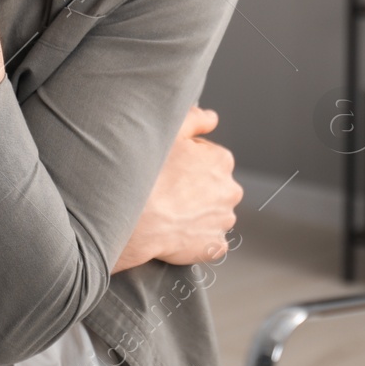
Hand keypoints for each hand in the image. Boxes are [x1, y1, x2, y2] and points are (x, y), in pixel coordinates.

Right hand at [112, 106, 241, 273]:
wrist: (134, 220)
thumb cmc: (149, 175)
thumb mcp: (170, 132)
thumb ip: (196, 119)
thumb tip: (212, 119)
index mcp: (222, 161)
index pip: (208, 158)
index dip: (186, 162)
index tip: (169, 168)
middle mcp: (230, 190)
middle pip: (214, 186)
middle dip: (196, 188)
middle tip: (168, 190)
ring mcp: (223, 221)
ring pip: (213, 214)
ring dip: (198, 213)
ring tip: (171, 212)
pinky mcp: (214, 246)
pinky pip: (210, 241)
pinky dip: (198, 239)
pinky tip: (178, 232)